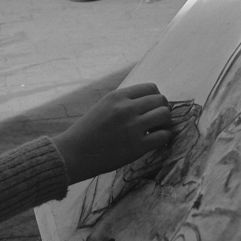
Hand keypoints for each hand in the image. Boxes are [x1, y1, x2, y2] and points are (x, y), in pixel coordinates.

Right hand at [52, 83, 171, 184]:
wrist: (75, 153)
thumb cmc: (89, 130)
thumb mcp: (104, 106)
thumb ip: (124, 101)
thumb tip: (150, 101)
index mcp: (117, 96)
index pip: (151, 88)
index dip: (156, 97)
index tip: (152, 107)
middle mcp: (126, 108)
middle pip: (161, 100)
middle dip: (162, 109)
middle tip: (157, 120)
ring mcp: (132, 127)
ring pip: (165, 115)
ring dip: (165, 123)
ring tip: (157, 130)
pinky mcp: (137, 146)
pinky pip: (163, 136)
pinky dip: (164, 138)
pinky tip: (155, 141)